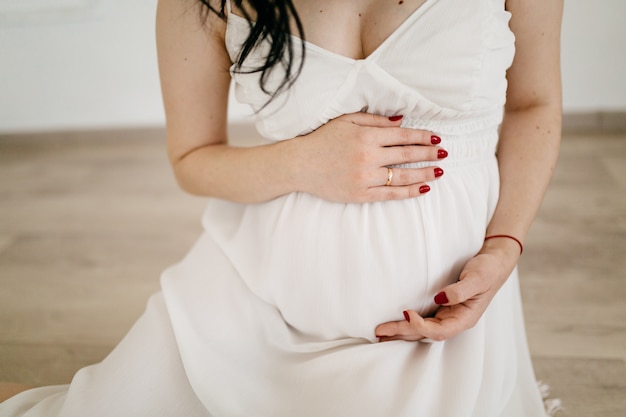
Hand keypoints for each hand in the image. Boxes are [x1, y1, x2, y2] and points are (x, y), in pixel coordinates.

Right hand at [293, 112, 446, 202]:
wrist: (300, 165)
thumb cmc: (323, 140)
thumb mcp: (346, 121)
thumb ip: (375, 120)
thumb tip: (401, 121)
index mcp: (366, 136)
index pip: (403, 136)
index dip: (423, 137)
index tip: (437, 138)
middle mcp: (368, 156)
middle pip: (407, 155)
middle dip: (429, 154)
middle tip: (444, 154)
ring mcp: (365, 177)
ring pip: (403, 176)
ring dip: (424, 173)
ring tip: (439, 171)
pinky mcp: (361, 194)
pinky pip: (391, 194)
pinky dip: (409, 191)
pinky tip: (423, 187)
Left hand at [374, 243, 519, 341]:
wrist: (495, 262)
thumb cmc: (488, 269)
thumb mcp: (478, 278)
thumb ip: (460, 290)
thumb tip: (440, 299)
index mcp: (465, 318)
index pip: (439, 330)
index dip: (421, 325)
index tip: (406, 313)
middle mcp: (454, 321)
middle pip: (425, 333)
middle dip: (402, 332)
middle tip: (379, 331)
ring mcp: (447, 315)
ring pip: (421, 329)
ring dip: (401, 331)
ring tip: (380, 333)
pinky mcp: (442, 308)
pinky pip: (423, 320)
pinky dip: (407, 323)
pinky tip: (394, 323)